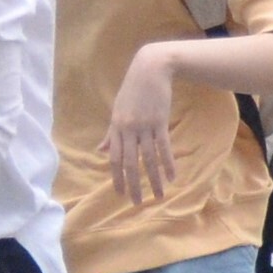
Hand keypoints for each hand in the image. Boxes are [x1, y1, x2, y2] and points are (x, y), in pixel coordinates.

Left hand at [106, 43, 189, 204]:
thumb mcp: (117, 110)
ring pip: (148, 159)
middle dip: (133, 184)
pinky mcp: (159, 121)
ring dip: (153, 179)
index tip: (120, 194)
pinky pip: (164, 147)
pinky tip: (172, 177)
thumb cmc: (132, 91)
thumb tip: (100, 150)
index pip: (114, 158)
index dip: (116, 177)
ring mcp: (144, 126)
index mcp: (116, 127)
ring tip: (158, 195)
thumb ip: (110, 133)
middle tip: (137, 202)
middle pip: (130, 162)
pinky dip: (168, 163)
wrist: (150, 69)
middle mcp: (128, 129)